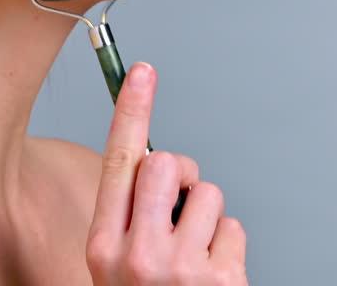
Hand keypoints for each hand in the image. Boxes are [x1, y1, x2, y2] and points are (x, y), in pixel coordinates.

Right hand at [86, 62, 247, 284]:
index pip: (118, 163)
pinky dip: (228, 247)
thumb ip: (131, 221)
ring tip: (195, 258)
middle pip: (167, 165)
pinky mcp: (222, 281)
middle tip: (181, 198)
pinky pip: (233, 228)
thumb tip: (164, 170)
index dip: (131, 111)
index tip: (142, 72)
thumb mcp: (117, 272)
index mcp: (103, 248)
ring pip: (208, 195)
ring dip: (207, 219)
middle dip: (180, 171)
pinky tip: (215, 278)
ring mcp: (182, 270)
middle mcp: (138, 256)